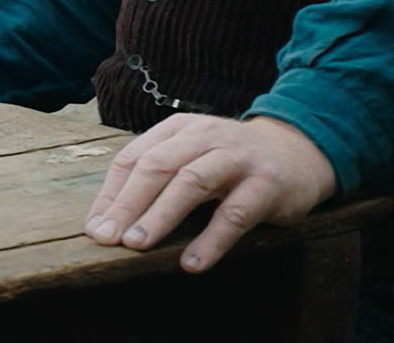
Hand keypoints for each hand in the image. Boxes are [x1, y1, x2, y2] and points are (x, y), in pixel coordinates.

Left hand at [83, 114, 335, 272]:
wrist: (298, 151)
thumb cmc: (229, 161)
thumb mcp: (190, 155)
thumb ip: (153, 178)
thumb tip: (106, 221)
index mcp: (178, 130)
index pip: (133, 158)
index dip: (111, 194)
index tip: (95, 227)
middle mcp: (204, 137)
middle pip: (157, 167)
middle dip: (128, 204)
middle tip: (108, 237)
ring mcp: (236, 159)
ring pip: (191, 183)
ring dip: (161, 215)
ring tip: (137, 245)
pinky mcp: (266, 185)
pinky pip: (235, 214)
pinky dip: (211, 240)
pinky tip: (192, 263)